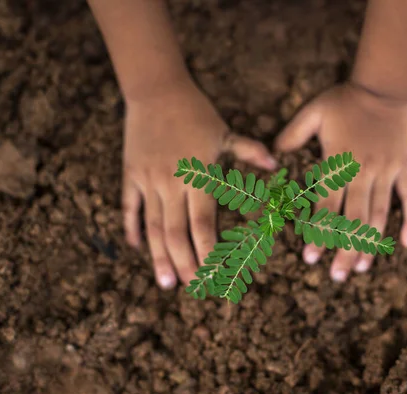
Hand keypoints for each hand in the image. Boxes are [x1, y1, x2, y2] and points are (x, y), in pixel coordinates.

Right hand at [122, 81, 276, 288]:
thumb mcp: (226, 131)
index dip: (209, 253)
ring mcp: (147, 181)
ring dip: (158, 257)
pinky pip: (128, 207)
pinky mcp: (130, 175)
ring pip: (152, 227)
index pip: (203, 225)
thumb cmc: (196, 113)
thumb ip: (251, 151)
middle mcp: (171, 184)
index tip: (217, 275)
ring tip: (165, 283)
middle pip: (177, 234)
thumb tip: (277, 165)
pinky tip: (135, 248)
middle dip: (186, 264)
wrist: (156, 90)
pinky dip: (131, 228)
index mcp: (198, 177)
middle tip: (194, 289)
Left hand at [275, 83, 406, 281]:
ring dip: (372, 243)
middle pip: (353, 219)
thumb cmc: (344, 100)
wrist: (384, 86)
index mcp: (338, 164)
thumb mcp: (312, 112)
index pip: (326, 207)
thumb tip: (272, 155)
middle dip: (345, 250)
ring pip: (380, 215)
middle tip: (338, 277)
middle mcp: (363, 173)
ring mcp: (387, 172)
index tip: (310, 258)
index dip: (319, 234)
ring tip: (363, 268)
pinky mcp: (405, 168)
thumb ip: (291, 134)